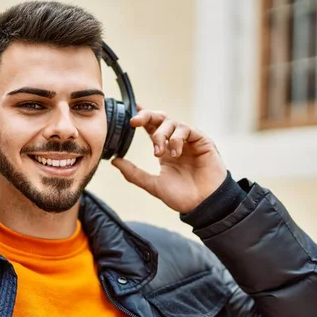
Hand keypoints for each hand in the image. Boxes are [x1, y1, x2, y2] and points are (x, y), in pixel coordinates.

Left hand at [111, 106, 226, 213]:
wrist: (203, 205)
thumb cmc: (182, 197)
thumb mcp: (153, 185)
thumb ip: (133, 173)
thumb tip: (114, 161)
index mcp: (164, 150)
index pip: (151, 127)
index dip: (142, 117)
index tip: (130, 111)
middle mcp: (176, 142)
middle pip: (161, 119)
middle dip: (147, 116)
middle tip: (135, 122)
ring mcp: (189, 141)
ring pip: (172, 123)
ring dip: (161, 134)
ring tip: (159, 152)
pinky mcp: (202, 141)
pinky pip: (187, 129)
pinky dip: (177, 138)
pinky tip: (174, 152)